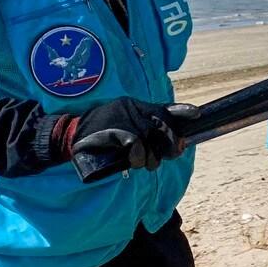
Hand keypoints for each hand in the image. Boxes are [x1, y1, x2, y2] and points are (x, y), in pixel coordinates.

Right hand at [52, 97, 200, 170]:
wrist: (70, 136)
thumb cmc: (100, 134)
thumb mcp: (124, 127)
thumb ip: (147, 131)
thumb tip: (177, 144)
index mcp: (136, 106)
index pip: (164, 108)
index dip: (182, 111)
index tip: (197, 114)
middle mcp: (133, 109)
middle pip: (164, 128)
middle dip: (170, 145)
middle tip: (167, 154)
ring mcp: (125, 119)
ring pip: (151, 142)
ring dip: (149, 158)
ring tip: (138, 160)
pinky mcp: (116, 130)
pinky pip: (136, 147)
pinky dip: (136, 157)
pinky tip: (130, 159)